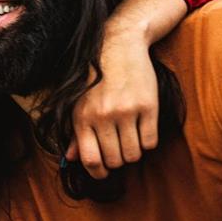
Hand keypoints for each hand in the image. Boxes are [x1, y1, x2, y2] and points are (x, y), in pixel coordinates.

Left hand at [66, 31, 158, 179]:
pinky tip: (143, 131)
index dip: (97, 172)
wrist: (119, 47)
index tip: (103, 173)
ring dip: (133, 153)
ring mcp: (126, 111)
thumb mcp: (79, 104)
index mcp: (83, 118)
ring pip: (134, 154)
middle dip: (118, 161)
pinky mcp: (148, 106)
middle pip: (114, 160)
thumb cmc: (96, 80)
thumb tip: (71, 158)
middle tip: (120, 150)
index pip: (90, 159)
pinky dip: (147, 143)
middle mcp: (103, 116)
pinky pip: (150, 141)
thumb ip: (76, 133)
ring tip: (131, 141)